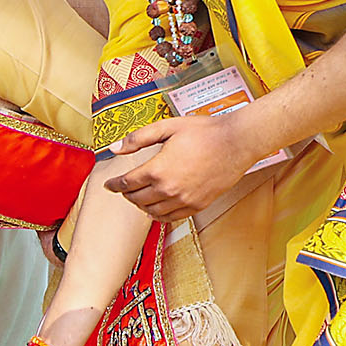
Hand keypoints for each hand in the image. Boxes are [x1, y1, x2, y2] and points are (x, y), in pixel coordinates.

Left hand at [105, 113, 256, 221]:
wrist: (236, 143)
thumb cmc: (205, 132)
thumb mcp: (167, 127)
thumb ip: (138, 139)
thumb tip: (114, 148)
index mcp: (158, 170)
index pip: (126, 183)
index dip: (114, 185)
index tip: (108, 185)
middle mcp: (168, 189)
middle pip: (136, 199)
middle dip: (126, 193)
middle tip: (123, 188)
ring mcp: (183, 200)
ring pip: (151, 211)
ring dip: (141, 205)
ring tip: (138, 197)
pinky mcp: (196, 206)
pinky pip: (170, 218)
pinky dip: (158, 215)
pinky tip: (155, 208)